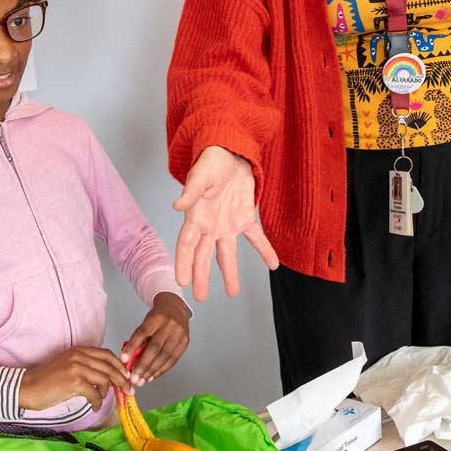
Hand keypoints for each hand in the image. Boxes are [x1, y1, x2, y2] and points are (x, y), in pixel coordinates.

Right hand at [18, 345, 140, 412]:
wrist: (27, 387)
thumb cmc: (47, 381)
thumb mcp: (68, 366)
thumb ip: (86, 366)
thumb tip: (108, 378)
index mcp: (79, 350)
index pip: (107, 355)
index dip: (120, 366)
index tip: (127, 377)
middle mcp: (80, 355)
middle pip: (110, 367)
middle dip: (122, 380)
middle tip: (129, 391)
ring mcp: (77, 367)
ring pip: (105, 380)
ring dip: (107, 393)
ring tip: (100, 400)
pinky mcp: (74, 382)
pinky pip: (95, 393)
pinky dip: (97, 402)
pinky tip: (93, 406)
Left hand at [121, 293, 191, 381]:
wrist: (176, 309)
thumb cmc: (157, 319)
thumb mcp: (146, 323)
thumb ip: (139, 340)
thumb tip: (129, 361)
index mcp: (156, 318)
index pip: (142, 333)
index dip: (132, 347)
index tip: (123, 359)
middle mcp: (169, 325)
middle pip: (155, 348)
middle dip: (143, 365)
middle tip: (133, 378)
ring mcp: (179, 334)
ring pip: (165, 356)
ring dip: (152, 371)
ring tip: (142, 380)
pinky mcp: (185, 342)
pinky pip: (173, 360)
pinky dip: (162, 370)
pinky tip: (153, 376)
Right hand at [172, 145, 278, 301]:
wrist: (231, 151)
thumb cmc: (211, 161)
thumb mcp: (201, 174)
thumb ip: (191, 191)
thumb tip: (177, 205)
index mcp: (196, 216)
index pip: (186, 245)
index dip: (184, 263)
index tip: (182, 282)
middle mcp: (210, 225)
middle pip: (204, 256)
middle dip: (202, 276)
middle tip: (200, 298)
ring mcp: (227, 223)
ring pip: (227, 253)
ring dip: (230, 272)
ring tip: (232, 292)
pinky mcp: (245, 217)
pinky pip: (256, 238)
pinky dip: (265, 251)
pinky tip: (273, 264)